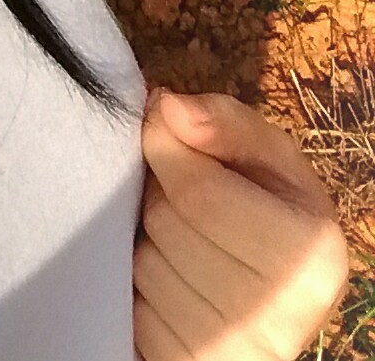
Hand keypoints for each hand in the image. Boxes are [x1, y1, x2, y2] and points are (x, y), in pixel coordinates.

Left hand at [134, 86, 349, 358]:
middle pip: (167, 225)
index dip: (168, 150)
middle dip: (159, 198)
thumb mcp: (267, 159)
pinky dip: (139, 289)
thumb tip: (167, 106)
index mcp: (308, 253)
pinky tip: (172, 284)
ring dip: (148, 243)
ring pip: (145, 267)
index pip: (200, 191)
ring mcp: (232, 353)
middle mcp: (277, 314)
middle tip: (182, 199)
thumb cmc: (266, 214)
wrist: (269, 301)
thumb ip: (225, 123)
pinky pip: (134, 311)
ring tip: (183, 243)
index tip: (166, 133)